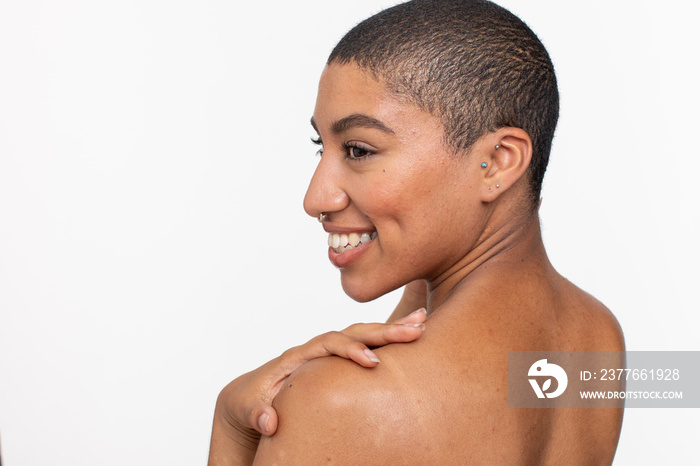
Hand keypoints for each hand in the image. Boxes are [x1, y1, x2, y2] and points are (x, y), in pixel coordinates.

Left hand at [208, 307, 426, 464]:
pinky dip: (387, 340)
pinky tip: (410, 332)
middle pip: (352, 332)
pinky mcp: (338, 362)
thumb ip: (255, 412)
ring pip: (363, 335)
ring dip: (391, 329)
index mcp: (296, 356)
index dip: (349, 350)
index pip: (327, 344)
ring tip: (422, 322)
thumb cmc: (248, 401)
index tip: (372, 362)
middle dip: (383, 330)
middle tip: (415, 330)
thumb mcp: (245, 408)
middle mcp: (315, 349)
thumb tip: (269, 421)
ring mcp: (328, 354)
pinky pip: (365, 346)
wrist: (247, 395)